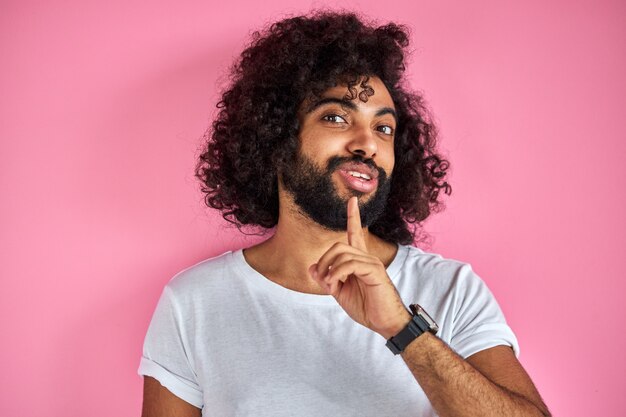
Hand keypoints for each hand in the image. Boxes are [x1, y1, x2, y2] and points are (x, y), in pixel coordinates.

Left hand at [309, 196, 411, 338]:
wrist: (385, 323)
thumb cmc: (366, 308)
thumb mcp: (340, 293)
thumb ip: (327, 279)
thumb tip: (313, 267)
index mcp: (360, 261)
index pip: (355, 233)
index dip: (353, 216)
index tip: (352, 200)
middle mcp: (367, 258)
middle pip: (338, 245)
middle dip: (324, 260)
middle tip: (324, 281)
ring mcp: (372, 263)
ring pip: (342, 253)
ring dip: (329, 270)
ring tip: (330, 286)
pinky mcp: (375, 271)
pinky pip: (350, 264)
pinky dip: (336, 273)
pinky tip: (335, 284)